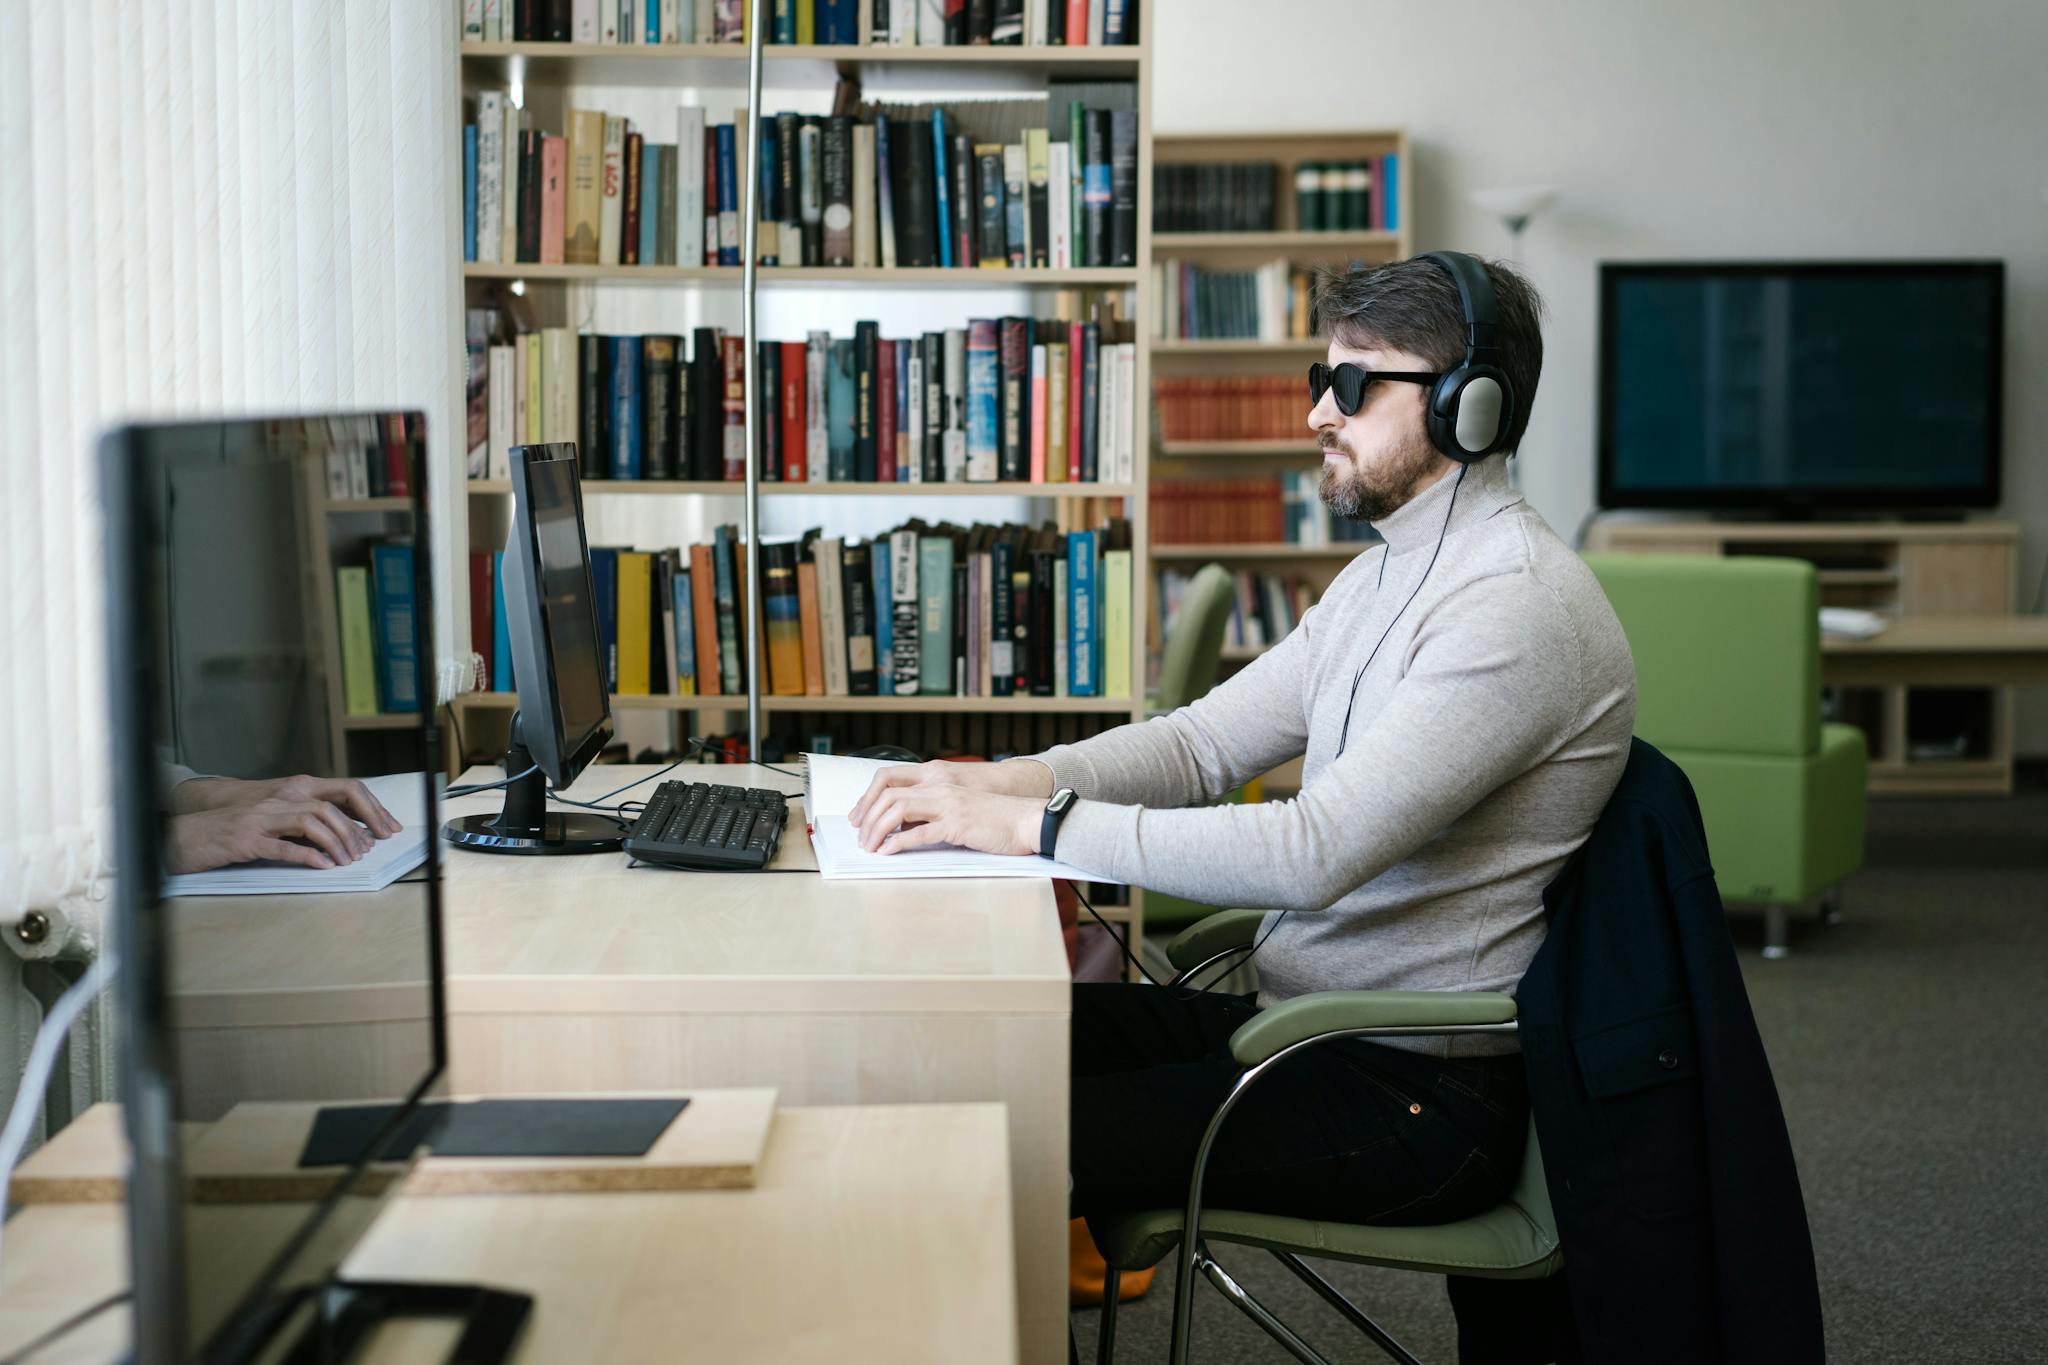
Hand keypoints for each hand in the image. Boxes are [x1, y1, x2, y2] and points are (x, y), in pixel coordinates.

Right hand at [166, 798, 382, 873]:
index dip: (359, 813)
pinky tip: (322, 866)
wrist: (183, 837)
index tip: (378, 833)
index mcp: (283, 798)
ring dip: (334, 843)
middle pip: (327, 808)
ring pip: (309, 823)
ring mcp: (259, 821)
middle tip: (364, 852)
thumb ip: (297, 828)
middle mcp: (274, 804)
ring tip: (346, 861)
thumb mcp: (268, 825)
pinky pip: (282, 846)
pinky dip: (306, 856)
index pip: (332, 797)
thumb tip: (335, 842)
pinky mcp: (245, 841)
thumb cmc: (227, 835)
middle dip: (352, 830)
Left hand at [847, 757, 1053, 830]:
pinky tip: (889, 852)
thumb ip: (933, 810)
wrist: (1027, 820)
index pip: (890, 781)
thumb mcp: (959, 806)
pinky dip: (898, 844)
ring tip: (870, 847)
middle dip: (867, 818)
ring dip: (878, 830)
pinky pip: (919, 834)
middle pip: (888, 795)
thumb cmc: (996, 817)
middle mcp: (939, 788)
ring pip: (898, 811)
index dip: (869, 799)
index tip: (860, 818)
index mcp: (938, 781)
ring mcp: (948, 805)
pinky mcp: (957, 825)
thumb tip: (905, 826)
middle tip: (861, 838)